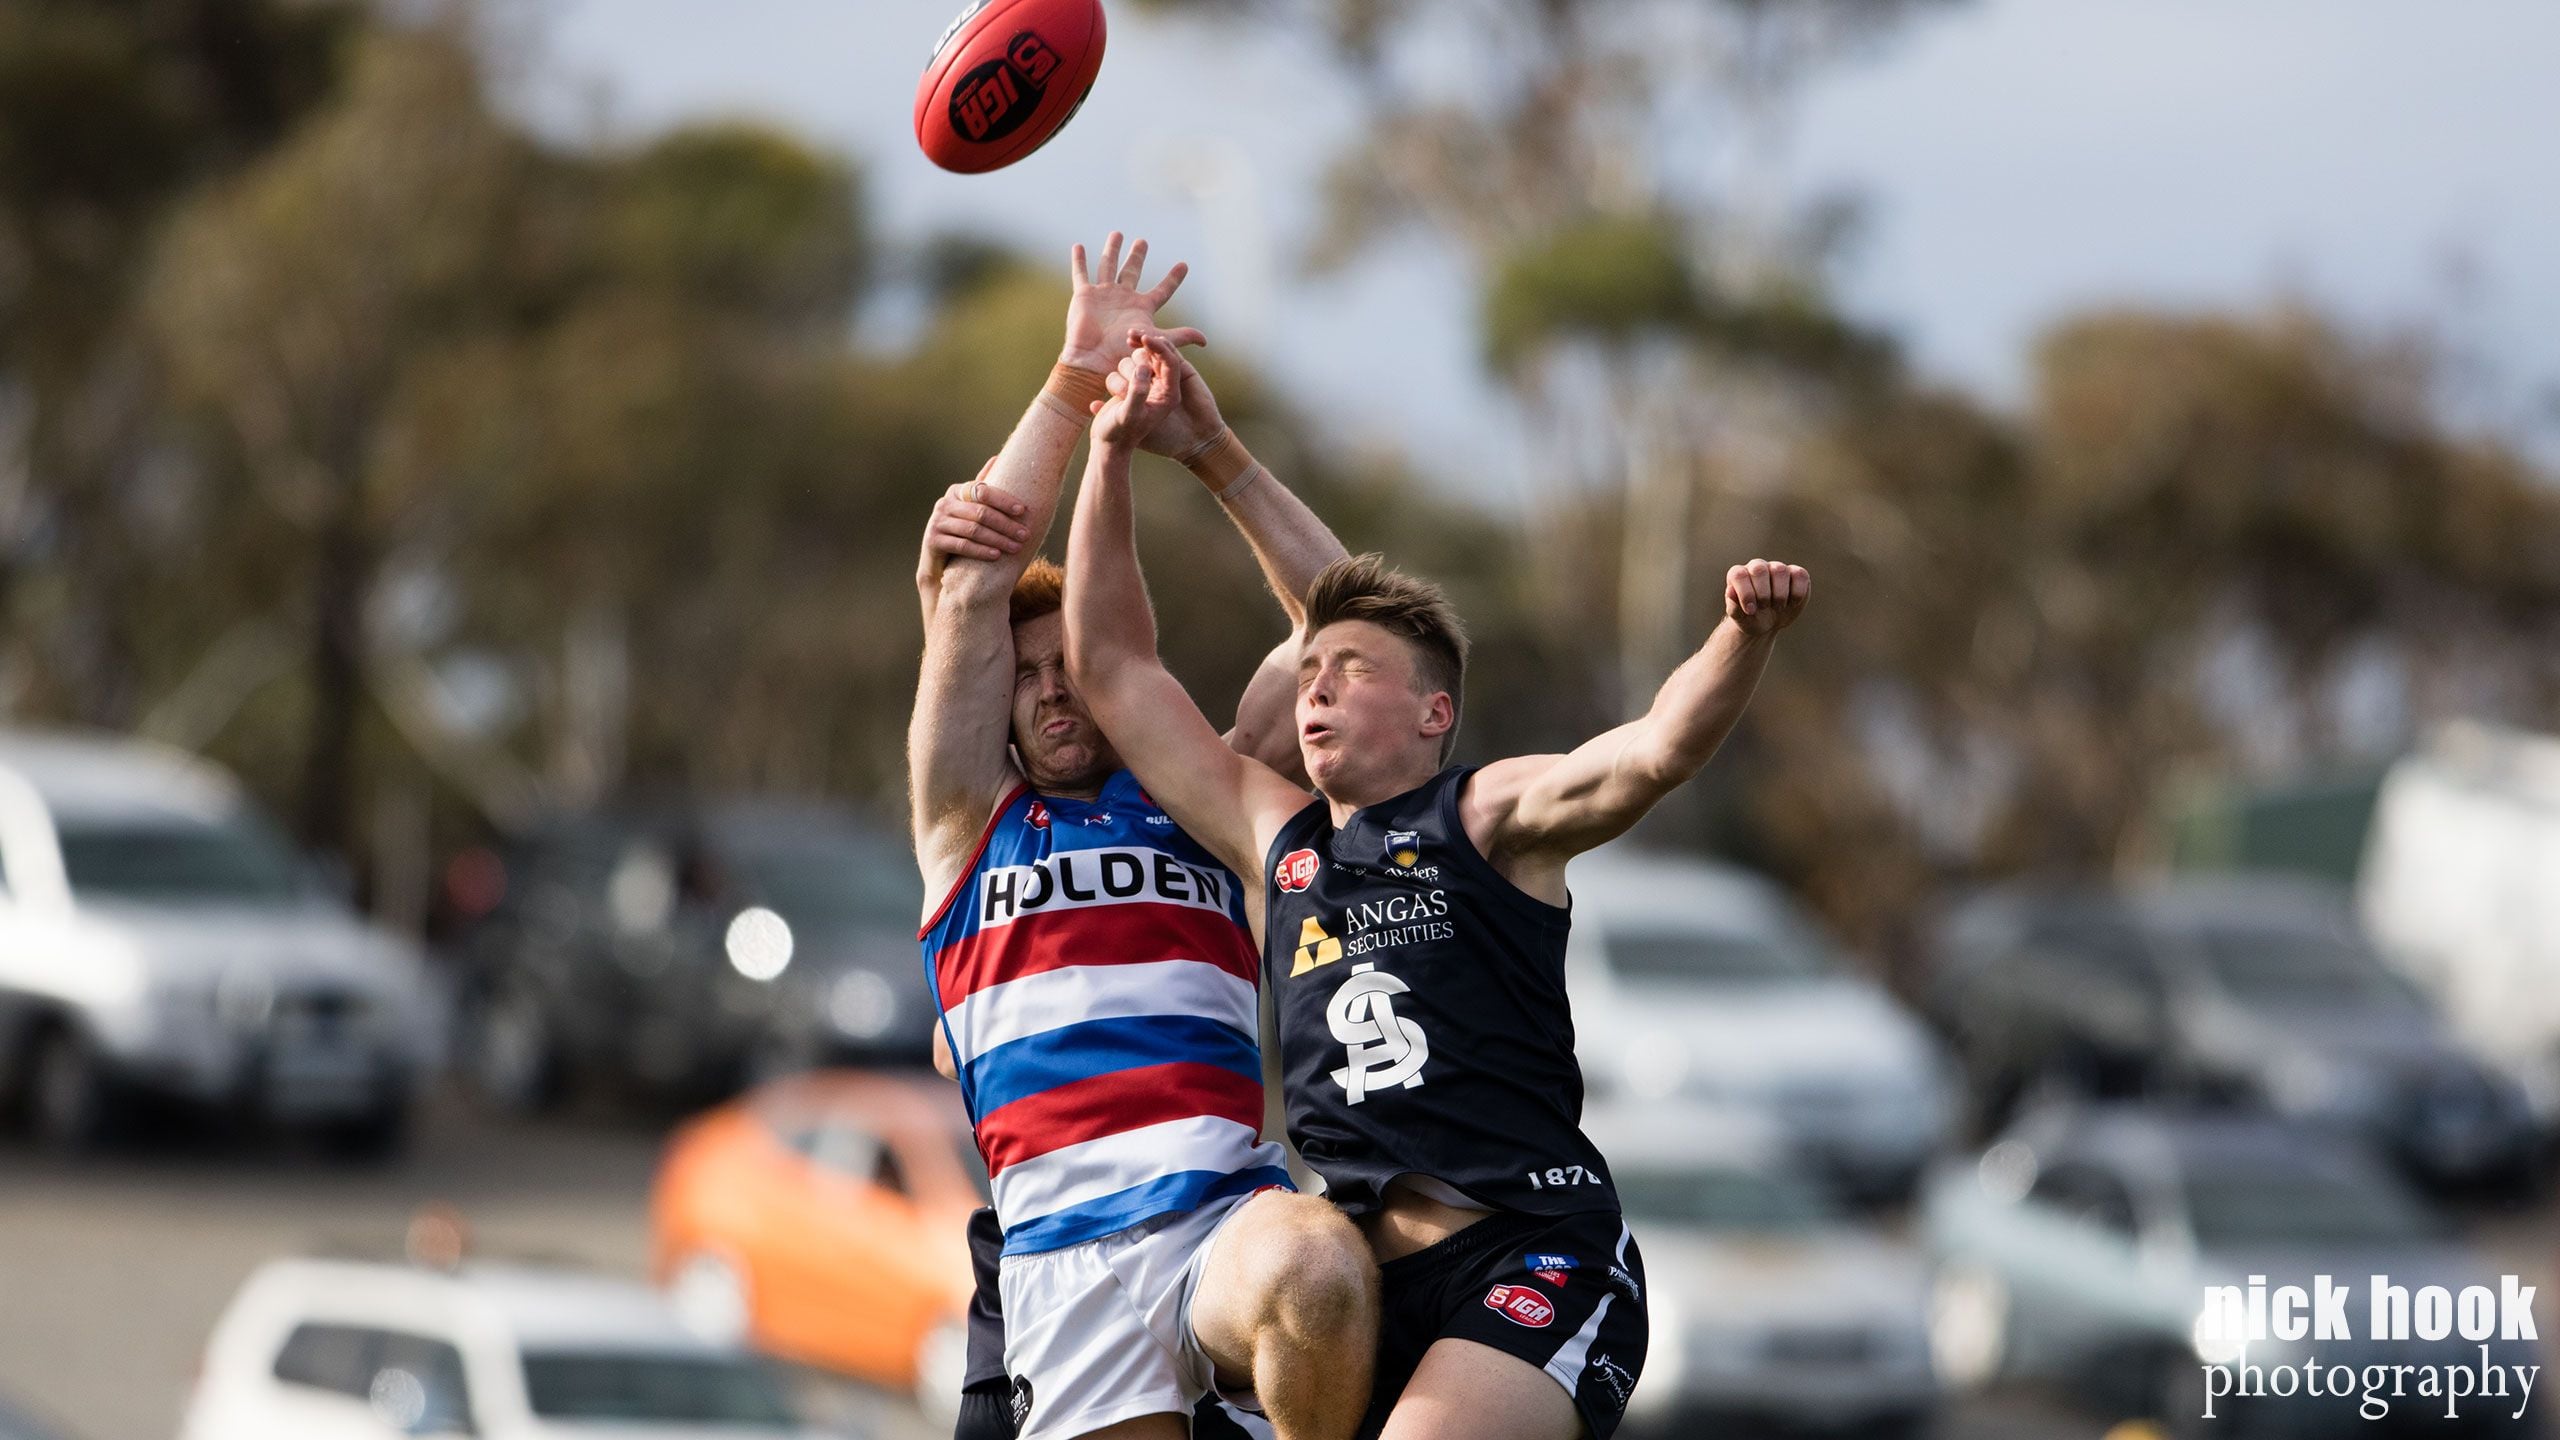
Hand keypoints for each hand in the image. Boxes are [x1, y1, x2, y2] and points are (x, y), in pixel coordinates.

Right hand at [918, 460, 1031, 593]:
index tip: (1022, 510)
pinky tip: (996, 555)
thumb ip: (981, 487)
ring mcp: (936, 522)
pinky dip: (981, 551)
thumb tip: (996, 457)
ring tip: (1016, 547)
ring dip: (998, 539)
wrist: (937, 559)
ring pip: (973, 529)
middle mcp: (944, 503)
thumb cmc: (961, 529)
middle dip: (1006, 524)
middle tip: (1024, 534)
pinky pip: (962, 545)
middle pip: (980, 512)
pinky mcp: (933, 541)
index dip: (1003, 500)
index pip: (982, 491)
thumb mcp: (970, 507)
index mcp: (956, 491)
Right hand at [1061, 232, 1205, 374]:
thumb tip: (1205, 340)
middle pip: (1132, 271)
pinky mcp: (1084, 296)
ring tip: (1117, 234)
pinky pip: (1081, 274)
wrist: (1094, 361)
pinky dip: (1079, 260)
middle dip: (1137, 256)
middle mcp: (1123, 298)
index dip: (1173, 278)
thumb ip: (1179, 337)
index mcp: (1142, 308)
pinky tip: (1078, 246)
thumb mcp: (1156, 342)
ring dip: (1111, 250)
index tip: (1184, 265)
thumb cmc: (1123, 355)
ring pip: (1108, 266)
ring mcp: (1103, 295)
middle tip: (1143, 241)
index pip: (1162, 290)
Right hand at [1091, 333, 1181, 448]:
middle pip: (1153, 356)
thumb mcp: (1129, 415)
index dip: (1158, 347)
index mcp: (1169, 395)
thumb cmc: (1120, 434)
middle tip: (1130, 348)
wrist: (1108, 446)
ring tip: (1121, 396)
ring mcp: (1144, 386)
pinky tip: (1115, 397)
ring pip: (1135, 361)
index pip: (1170, 361)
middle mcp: (1159, 388)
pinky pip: (1122, 368)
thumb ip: (1137, 392)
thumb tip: (1142, 368)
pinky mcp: (1130, 385)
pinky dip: (1116, 378)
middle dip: (1140, 355)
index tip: (1145, 336)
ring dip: (1124, 372)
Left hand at [1104, 328, 1226, 458]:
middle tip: (1130, 335)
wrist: (1194, 444)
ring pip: (1157, 353)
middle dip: (1137, 344)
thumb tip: (1091, 405)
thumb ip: (1111, 414)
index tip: (1115, 352)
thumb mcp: (1130, 423)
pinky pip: (1173, 356)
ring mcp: (1171, 377)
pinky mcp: (1186, 374)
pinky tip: (1155, 341)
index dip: (1123, 360)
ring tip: (1139, 334)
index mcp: (1141, 392)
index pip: (1129, 370)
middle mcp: (1155, 382)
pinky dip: (1164, 347)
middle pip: (1142, 357)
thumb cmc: (1163, 440)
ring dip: (1150, 341)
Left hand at [1723, 559, 1810, 636]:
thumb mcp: (1739, 617)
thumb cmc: (1749, 618)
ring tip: (1777, 607)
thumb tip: (1730, 591)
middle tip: (1763, 607)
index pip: (1739, 575)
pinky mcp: (1796, 574)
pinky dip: (1797, 594)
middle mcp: (1757, 567)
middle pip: (1759, 570)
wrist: (1766, 623)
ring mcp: (1777, 568)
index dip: (1746, 594)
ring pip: (1780, 571)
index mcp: (1738, 574)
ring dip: (1780, 595)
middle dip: (1763, 594)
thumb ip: (1733, 605)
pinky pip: (1800, 576)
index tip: (1750, 611)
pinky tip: (1791, 603)